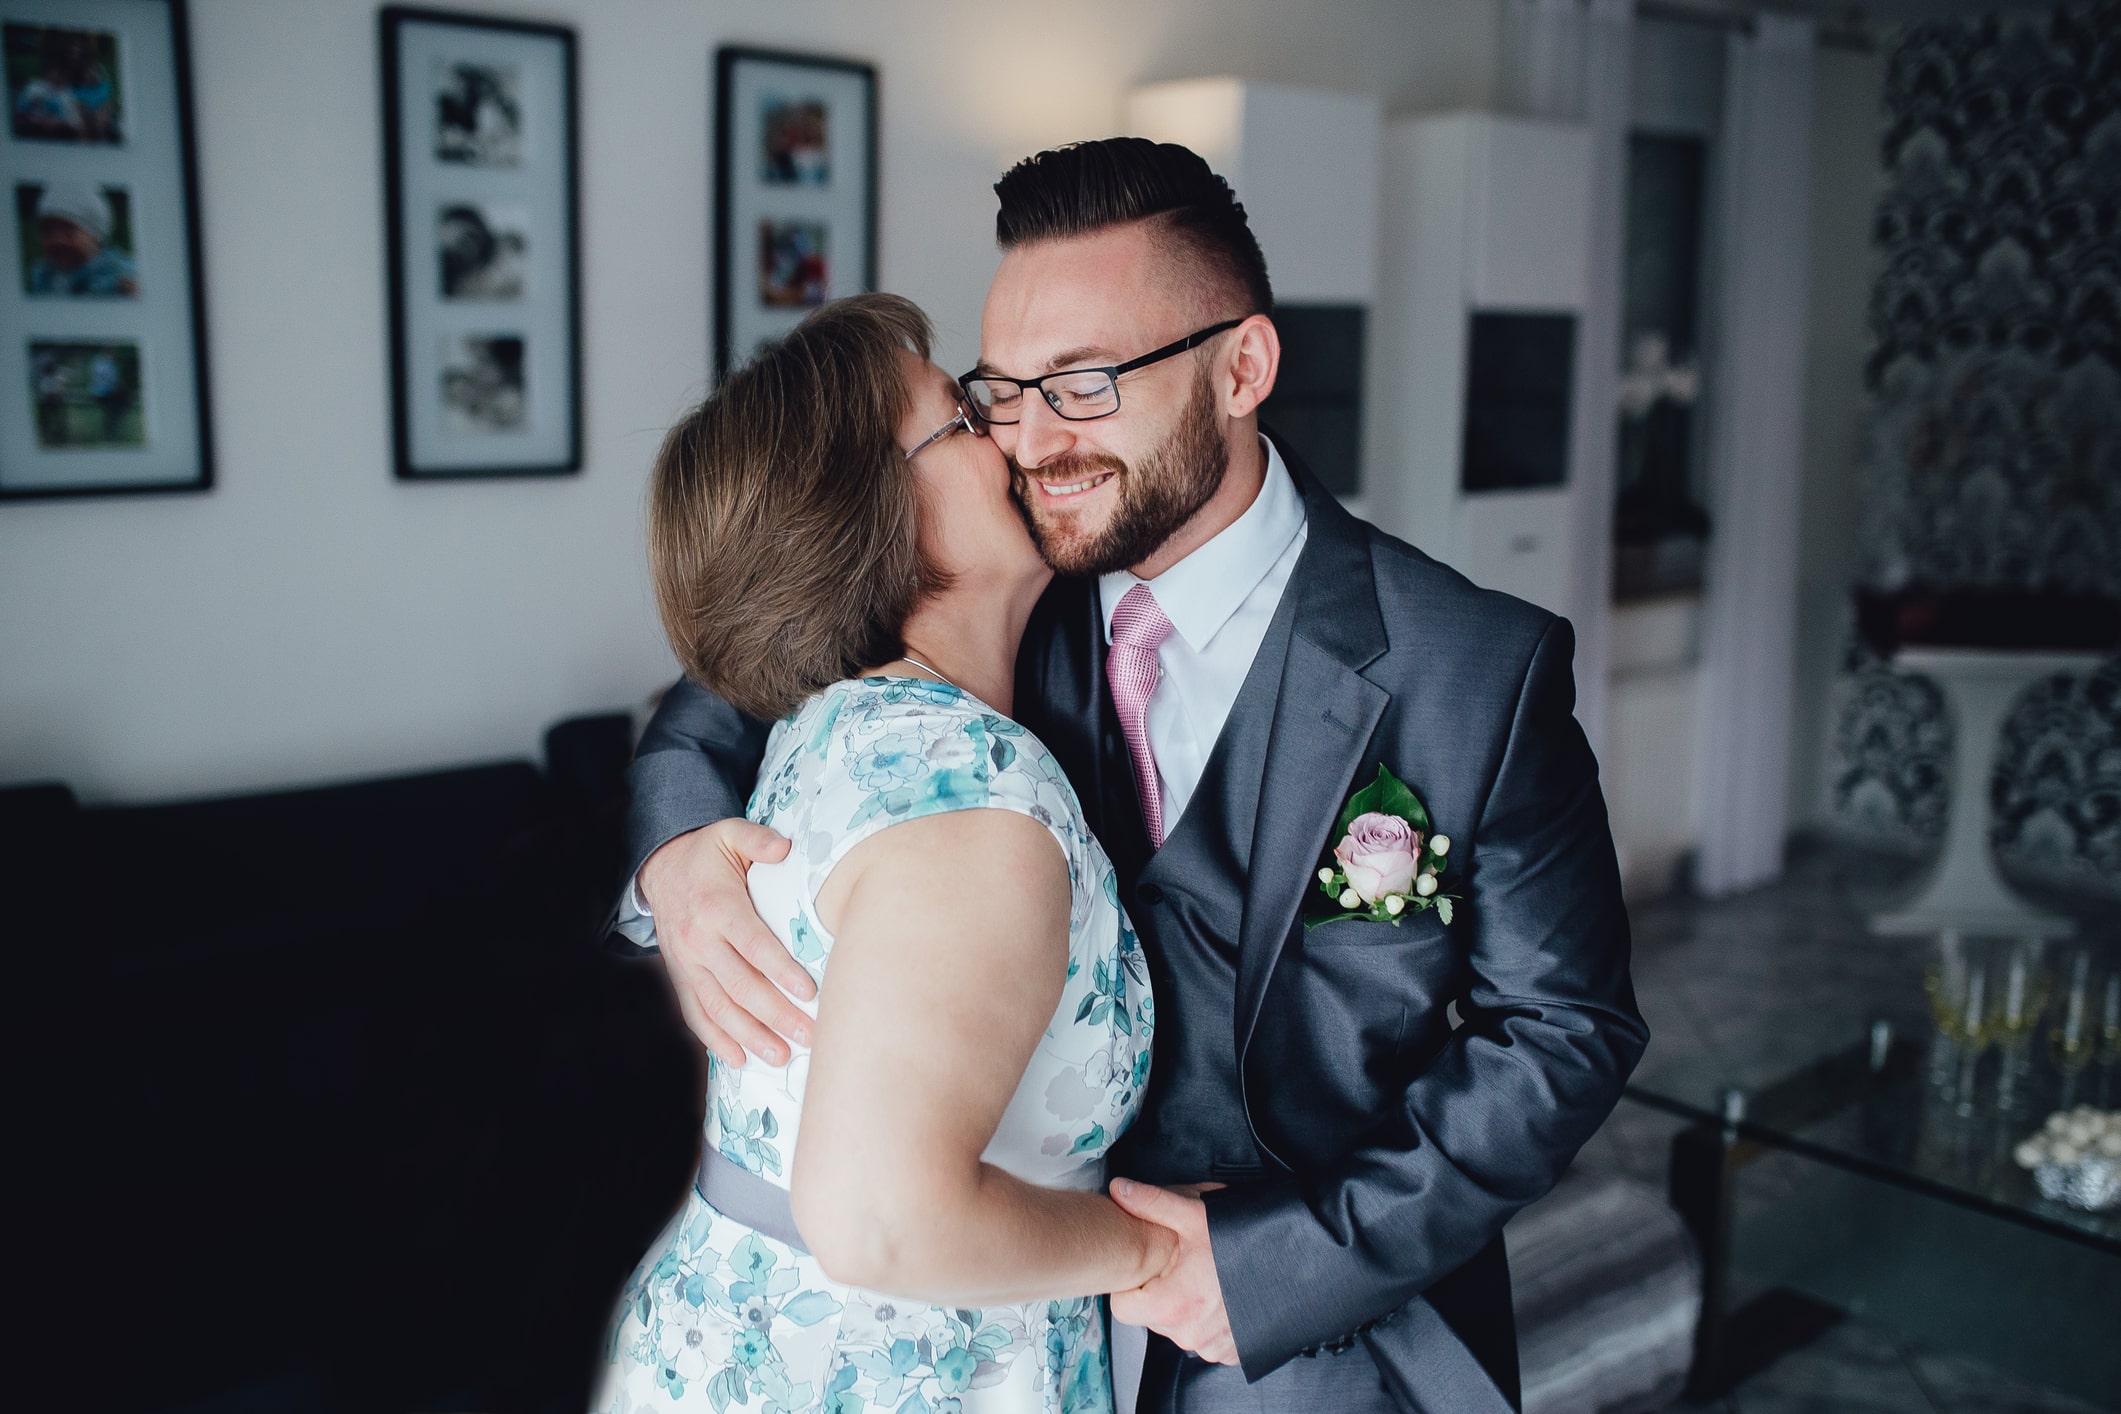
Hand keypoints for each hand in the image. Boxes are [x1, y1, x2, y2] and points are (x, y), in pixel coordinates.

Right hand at [639, 819, 808, 1066]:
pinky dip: (715, 1039)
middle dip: (775, 1015)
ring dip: (749, 1036)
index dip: (780, 971)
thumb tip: (785, 848)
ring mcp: (687, 963)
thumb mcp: (730, 834)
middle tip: (809, 1035)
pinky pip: (695, 1013)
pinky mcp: (681, 977)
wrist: (660, 868)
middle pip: (740, 985)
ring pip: (718, 1007)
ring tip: (780, 1056)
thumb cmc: (707, 854)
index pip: (753, 945)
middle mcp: (699, 940)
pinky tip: (738, 1058)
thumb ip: (758, 839)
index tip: (809, 993)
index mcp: (717, 907)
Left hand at [1108, 1178, 1237, 1365]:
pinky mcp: (1230, 1353)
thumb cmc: (1247, 1241)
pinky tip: (1219, 1297)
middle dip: (1159, 1293)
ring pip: (1176, 1328)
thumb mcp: (1195, 1215)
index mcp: (1174, 1305)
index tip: (1147, 1268)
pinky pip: (1203, 1340)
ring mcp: (1212, 1348)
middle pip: (1150, 1317)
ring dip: (1184, 1308)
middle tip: (1181, 1266)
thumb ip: (1151, 1203)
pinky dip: (1207, 1322)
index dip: (1130, 1284)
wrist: (1294, 1261)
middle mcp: (1191, 1335)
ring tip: (1204, 1279)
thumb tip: (1120, 1189)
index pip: (1122, 1307)